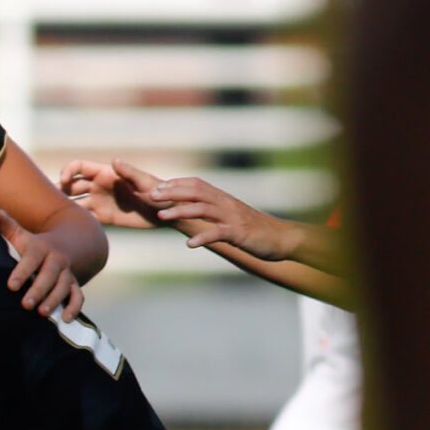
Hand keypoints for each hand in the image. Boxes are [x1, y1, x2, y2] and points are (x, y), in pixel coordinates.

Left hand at [0, 206, 84, 320]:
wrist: (67, 246)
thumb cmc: (33, 246)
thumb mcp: (20, 233)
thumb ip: (4, 224)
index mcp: (40, 248)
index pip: (32, 258)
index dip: (22, 271)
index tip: (11, 286)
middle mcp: (56, 260)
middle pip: (49, 274)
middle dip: (38, 289)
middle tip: (25, 305)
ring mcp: (67, 273)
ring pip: (64, 286)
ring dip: (54, 300)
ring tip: (42, 313)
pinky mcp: (74, 285)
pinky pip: (78, 296)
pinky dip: (74, 307)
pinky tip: (65, 319)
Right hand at [59, 158, 164, 229]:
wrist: (166, 213)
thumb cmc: (159, 194)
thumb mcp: (145, 183)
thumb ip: (129, 172)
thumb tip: (114, 160)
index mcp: (106, 173)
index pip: (78, 167)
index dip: (67, 172)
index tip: (63, 183)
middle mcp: (99, 186)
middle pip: (71, 185)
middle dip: (58, 190)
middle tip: (48, 202)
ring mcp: (99, 202)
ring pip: (74, 202)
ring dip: (63, 206)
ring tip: (52, 216)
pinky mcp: (103, 217)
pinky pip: (84, 217)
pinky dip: (75, 221)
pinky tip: (69, 228)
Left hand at [86, 158, 298, 262]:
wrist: (279, 238)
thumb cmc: (249, 229)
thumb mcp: (226, 217)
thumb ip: (208, 210)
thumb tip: (185, 208)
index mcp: (220, 198)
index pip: (194, 184)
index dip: (173, 184)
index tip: (153, 187)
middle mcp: (225, 203)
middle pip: (195, 192)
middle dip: (172, 192)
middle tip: (150, 197)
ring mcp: (232, 217)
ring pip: (204, 209)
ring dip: (181, 211)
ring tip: (161, 217)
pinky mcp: (239, 233)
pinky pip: (218, 233)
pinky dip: (203, 238)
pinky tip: (189, 245)